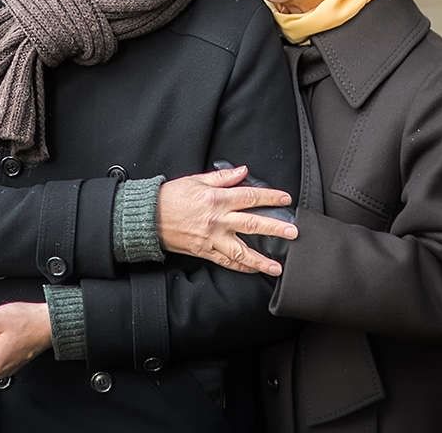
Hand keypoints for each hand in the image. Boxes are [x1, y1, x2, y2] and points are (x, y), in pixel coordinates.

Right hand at [157, 164, 296, 276]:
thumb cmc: (170, 197)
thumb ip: (222, 177)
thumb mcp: (195, 180)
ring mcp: (212, 238)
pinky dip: (241, 267)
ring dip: (261, 260)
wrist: (148, 217)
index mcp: (216, 199)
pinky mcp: (205, 251)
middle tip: (292, 233)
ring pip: (242, 251)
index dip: (270, 197)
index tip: (285, 199)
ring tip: (277, 266)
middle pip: (252, 224)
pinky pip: (226, 262)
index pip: (249, 197)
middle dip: (275, 229)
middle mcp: (217, 220)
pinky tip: (253, 270)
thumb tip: (243, 171)